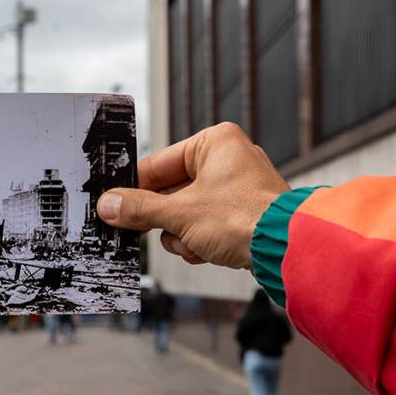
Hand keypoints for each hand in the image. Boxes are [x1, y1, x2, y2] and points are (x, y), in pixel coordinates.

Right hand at [96, 123, 289, 270]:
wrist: (287, 250)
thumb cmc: (243, 219)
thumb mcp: (180, 214)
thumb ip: (140, 209)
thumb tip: (108, 205)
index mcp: (214, 143)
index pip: (158, 164)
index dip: (134, 188)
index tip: (113, 205)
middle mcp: (228, 159)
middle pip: (172, 191)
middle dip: (165, 219)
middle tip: (143, 232)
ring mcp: (239, 187)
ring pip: (188, 212)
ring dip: (183, 234)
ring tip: (192, 243)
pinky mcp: (245, 213)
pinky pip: (208, 224)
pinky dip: (201, 240)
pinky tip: (206, 251)